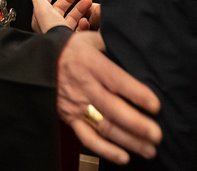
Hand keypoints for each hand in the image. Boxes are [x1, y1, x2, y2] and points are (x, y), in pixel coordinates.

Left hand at [24, 0, 91, 33]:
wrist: (70, 53)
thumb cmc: (54, 33)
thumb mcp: (42, 8)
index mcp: (41, 20)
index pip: (44, 1)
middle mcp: (52, 27)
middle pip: (60, 8)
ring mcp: (64, 33)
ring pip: (72, 16)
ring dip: (80, 7)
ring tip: (87, 1)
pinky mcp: (76, 39)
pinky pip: (81, 28)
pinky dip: (84, 21)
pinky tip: (86, 19)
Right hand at [57, 31, 161, 164]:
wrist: (40, 61)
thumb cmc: (73, 48)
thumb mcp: (92, 39)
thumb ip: (114, 44)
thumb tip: (140, 48)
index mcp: (91, 63)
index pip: (116, 81)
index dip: (136, 94)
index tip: (156, 105)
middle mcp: (84, 86)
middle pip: (111, 108)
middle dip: (136, 124)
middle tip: (157, 135)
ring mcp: (76, 105)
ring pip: (103, 127)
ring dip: (128, 141)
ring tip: (149, 149)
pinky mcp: (70, 118)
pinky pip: (87, 138)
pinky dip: (105, 150)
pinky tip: (123, 157)